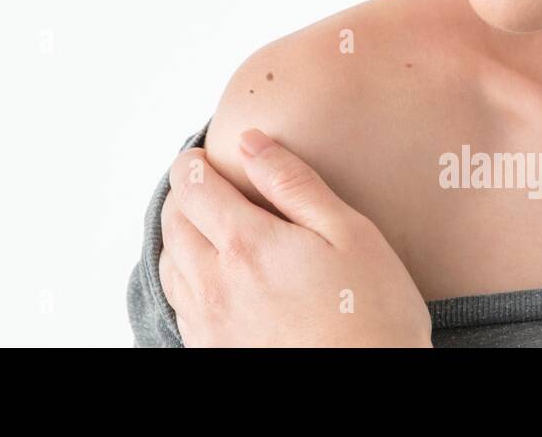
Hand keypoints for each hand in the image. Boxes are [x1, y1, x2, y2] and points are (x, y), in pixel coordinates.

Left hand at [158, 126, 432, 346]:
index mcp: (245, 244)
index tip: (203, 157)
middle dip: (183, 196)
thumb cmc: (372, 315)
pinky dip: (185, 279)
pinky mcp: (211, 352)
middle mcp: (214, 284)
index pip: (190, 186)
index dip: (191, 164)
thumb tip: (251, 142)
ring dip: (180, 237)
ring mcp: (208, 324)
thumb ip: (293, 183)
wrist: (368, 398)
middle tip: (204, 186)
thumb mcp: (349, 234)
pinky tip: (213, 279)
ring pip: (170, 265)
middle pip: (172, 223)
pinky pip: (180, 306)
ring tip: (206, 228)